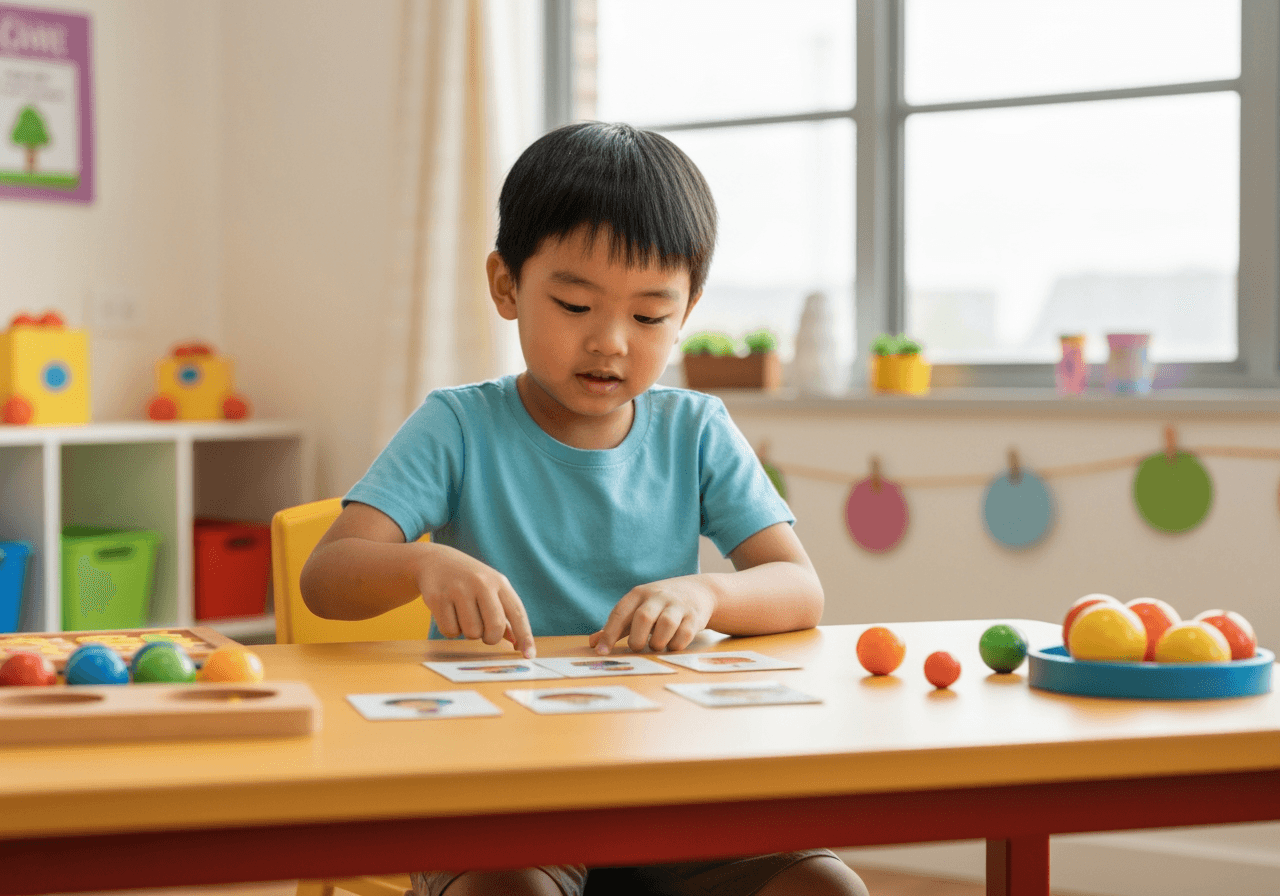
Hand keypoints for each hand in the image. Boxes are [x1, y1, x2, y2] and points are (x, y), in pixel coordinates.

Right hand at [415, 544, 535, 657]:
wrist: (435, 560)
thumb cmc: (470, 580)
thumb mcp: (491, 589)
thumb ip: (505, 615)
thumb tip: (517, 642)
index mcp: (499, 582)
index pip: (517, 613)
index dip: (525, 636)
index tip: (529, 655)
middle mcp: (481, 583)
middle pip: (495, 627)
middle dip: (491, 638)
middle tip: (485, 635)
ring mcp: (458, 589)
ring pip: (471, 633)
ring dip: (468, 633)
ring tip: (463, 617)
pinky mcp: (437, 597)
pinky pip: (450, 631)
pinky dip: (451, 630)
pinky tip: (448, 614)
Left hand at [589, 576, 716, 654]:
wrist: (698, 591)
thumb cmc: (659, 605)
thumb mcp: (636, 609)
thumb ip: (616, 627)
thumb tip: (593, 643)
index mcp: (638, 594)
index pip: (620, 612)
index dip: (609, 633)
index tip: (601, 652)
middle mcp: (658, 596)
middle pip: (643, 617)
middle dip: (637, 639)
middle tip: (637, 648)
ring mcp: (678, 605)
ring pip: (666, 624)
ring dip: (658, 642)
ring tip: (656, 645)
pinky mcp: (694, 616)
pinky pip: (684, 634)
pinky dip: (676, 645)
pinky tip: (672, 644)